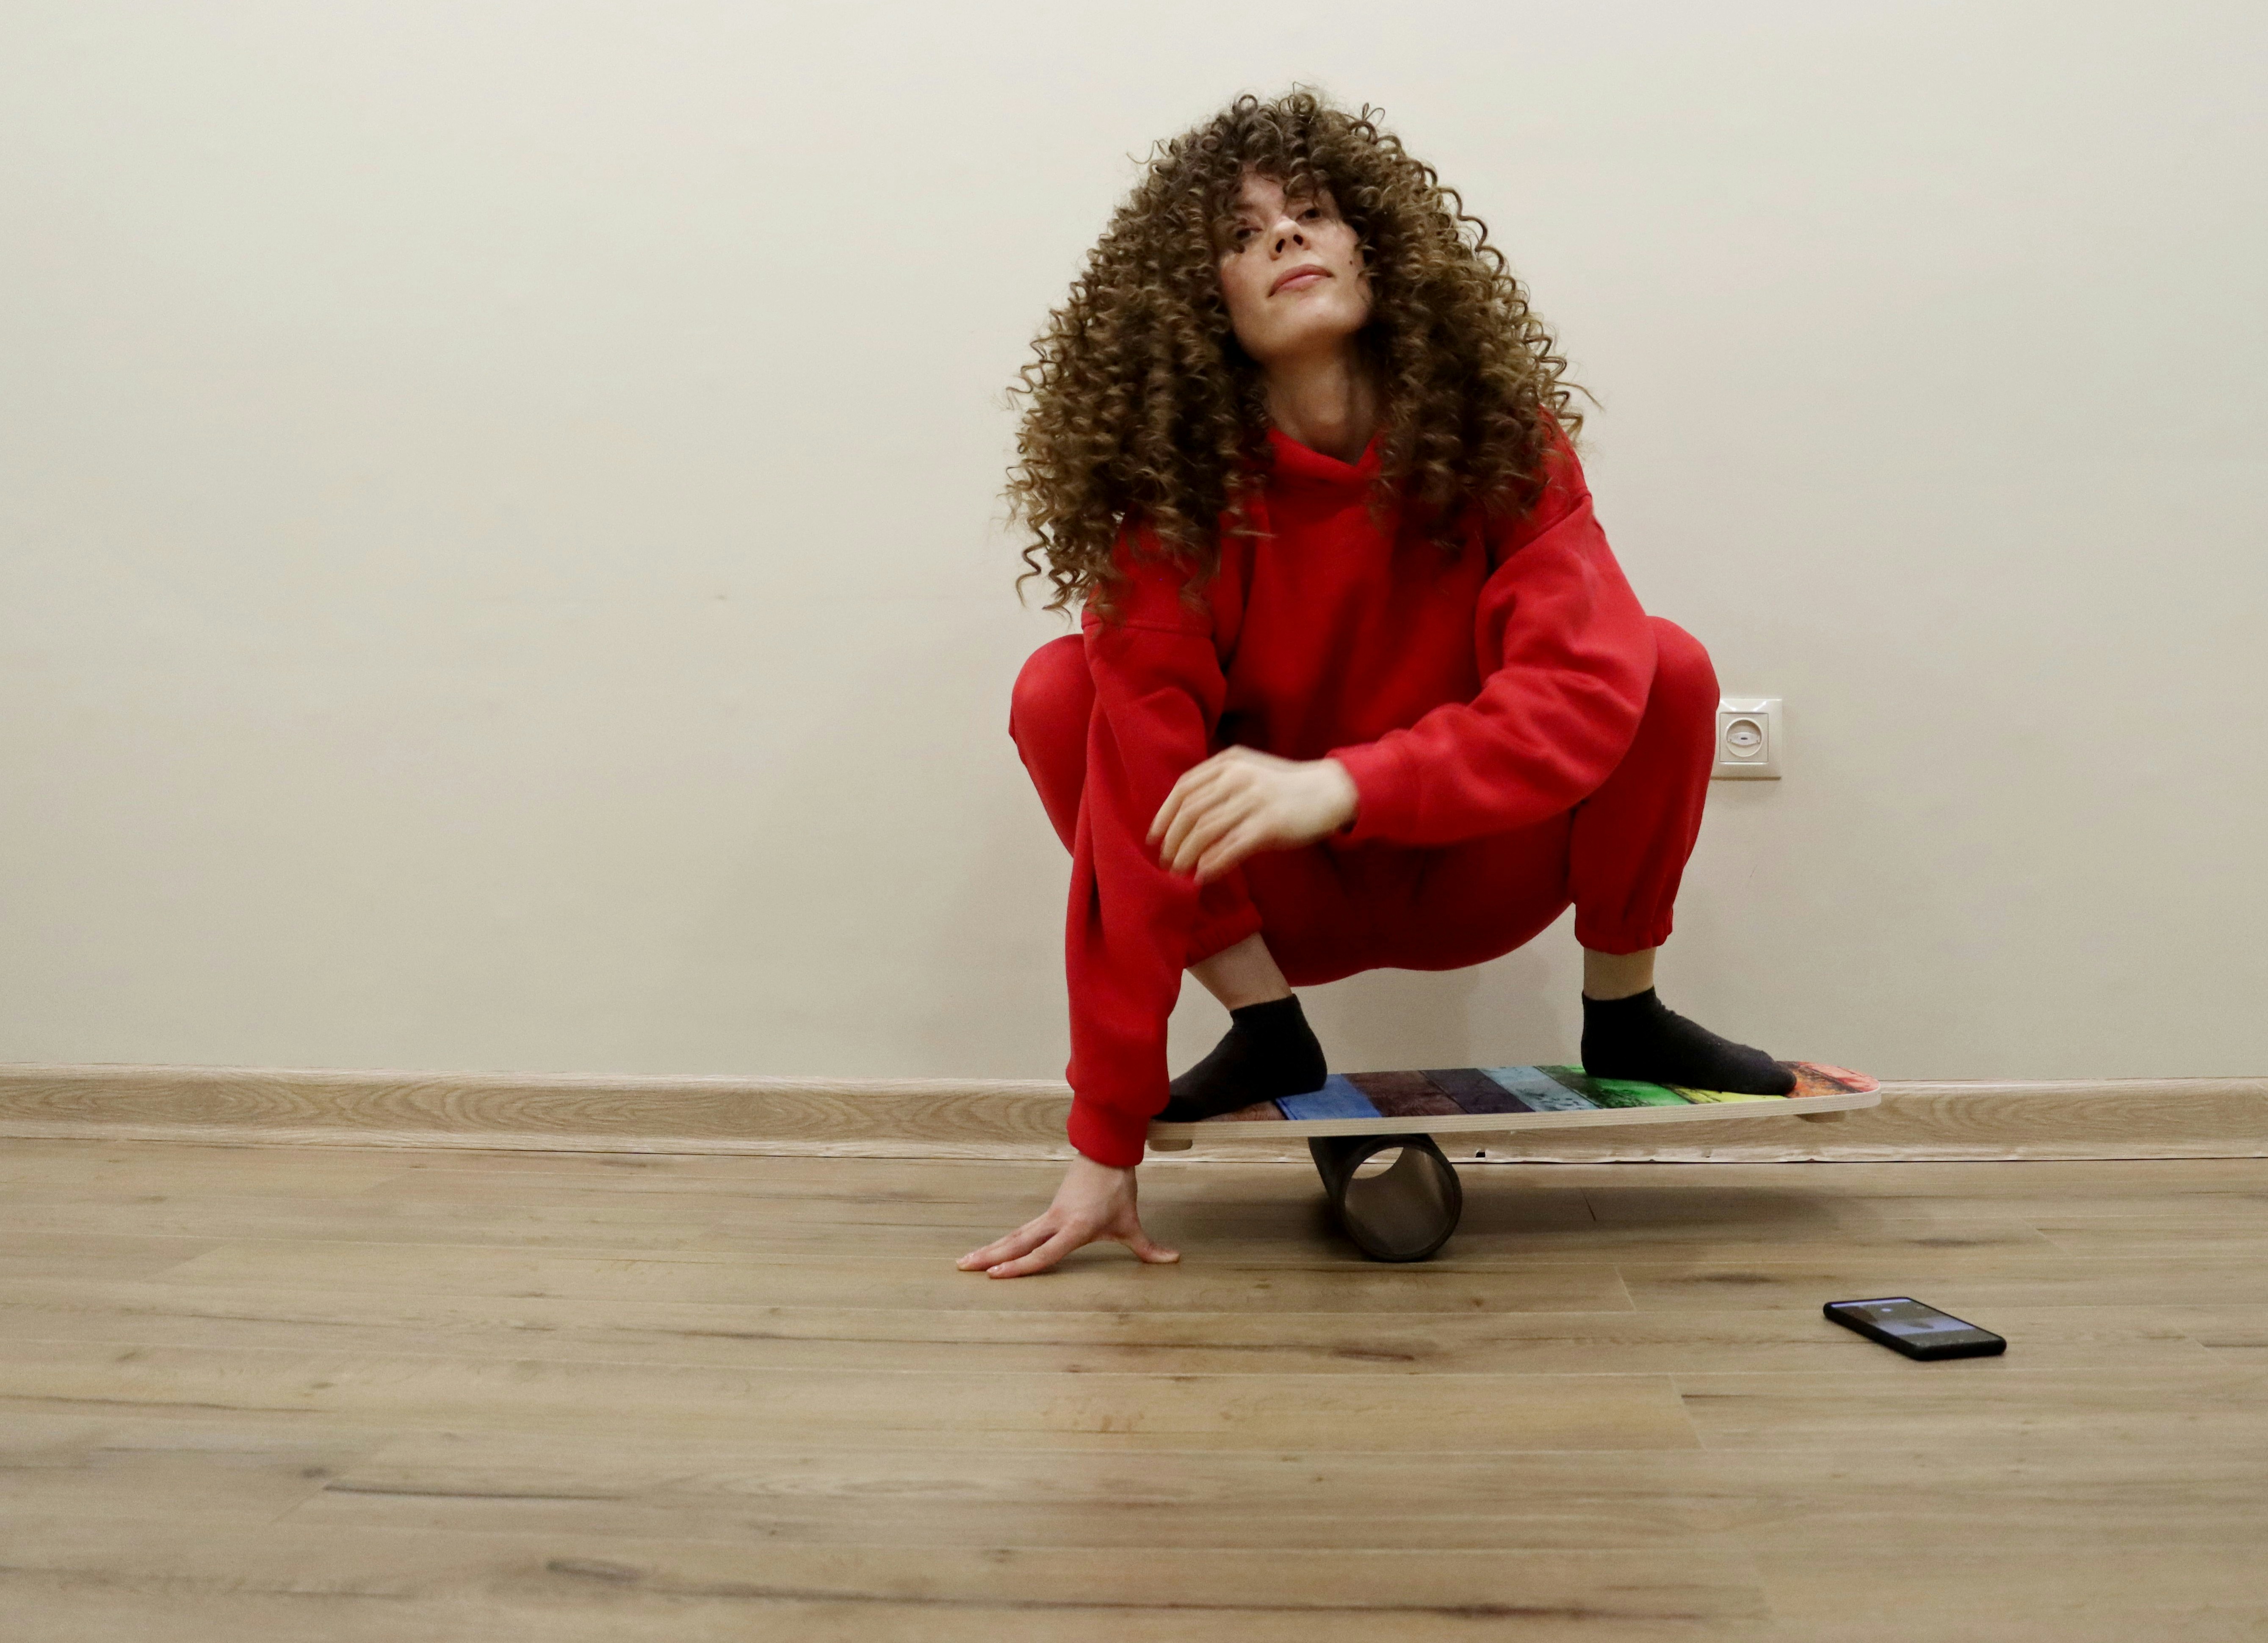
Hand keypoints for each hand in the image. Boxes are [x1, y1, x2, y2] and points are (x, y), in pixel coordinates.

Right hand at [956, 1155, 1180, 1278]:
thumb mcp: (1132, 1222)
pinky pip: (1023, 1228)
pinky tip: (991, 1249)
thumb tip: (1174, 1260)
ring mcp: (1050, 1214)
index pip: (1044, 1253)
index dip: (1020, 1266)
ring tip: (965, 1260)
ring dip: (991, 1247)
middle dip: (990, 1256)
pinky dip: (1005, 1240)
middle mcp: (1056, 1221)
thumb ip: (1148, 1247)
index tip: (995, 1274)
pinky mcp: (1050, 1209)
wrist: (1107, 1152)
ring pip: (1016, 1234)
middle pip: (1018, 1242)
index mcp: (1075, 1228)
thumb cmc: (1118, 1189)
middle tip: (962, 1267)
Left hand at [1148, 747, 1357, 882]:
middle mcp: (1237, 778)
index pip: (1183, 788)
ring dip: (1187, 856)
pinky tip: (1203, 876)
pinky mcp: (1268, 825)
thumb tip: (1183, 816)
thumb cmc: (1284, 787)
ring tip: (1179, 872)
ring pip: (1205, 832)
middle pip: (1190, 812)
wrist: (1329, 791)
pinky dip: (1212, 865)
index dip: (1163, 815)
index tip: (1154, 838)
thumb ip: (1218, 785)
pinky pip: (1230, 848)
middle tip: (1165, 862)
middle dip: (1172, 841)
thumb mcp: (1248, 772)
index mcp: (1228, 763)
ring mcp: (1253, 801)